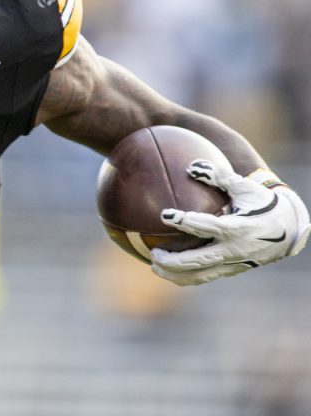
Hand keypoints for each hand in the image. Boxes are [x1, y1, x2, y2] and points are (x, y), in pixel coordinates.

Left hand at [151, 159, 310, 285]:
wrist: (289, 229)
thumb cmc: (264, 204)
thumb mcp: (246, 187)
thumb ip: (220, 176)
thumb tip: (192, 166)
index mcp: (238, 228)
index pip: (207, 226)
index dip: (185, 221)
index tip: (165, 214)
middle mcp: (235, 250)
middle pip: (198, 261)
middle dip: (172, 260)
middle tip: (153, 252)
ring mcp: (234, 263)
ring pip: (200, 275)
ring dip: (175, 274)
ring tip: (154, 266)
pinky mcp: (234, 270)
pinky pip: (207, 277)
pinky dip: (186, 276)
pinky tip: (169, 270)